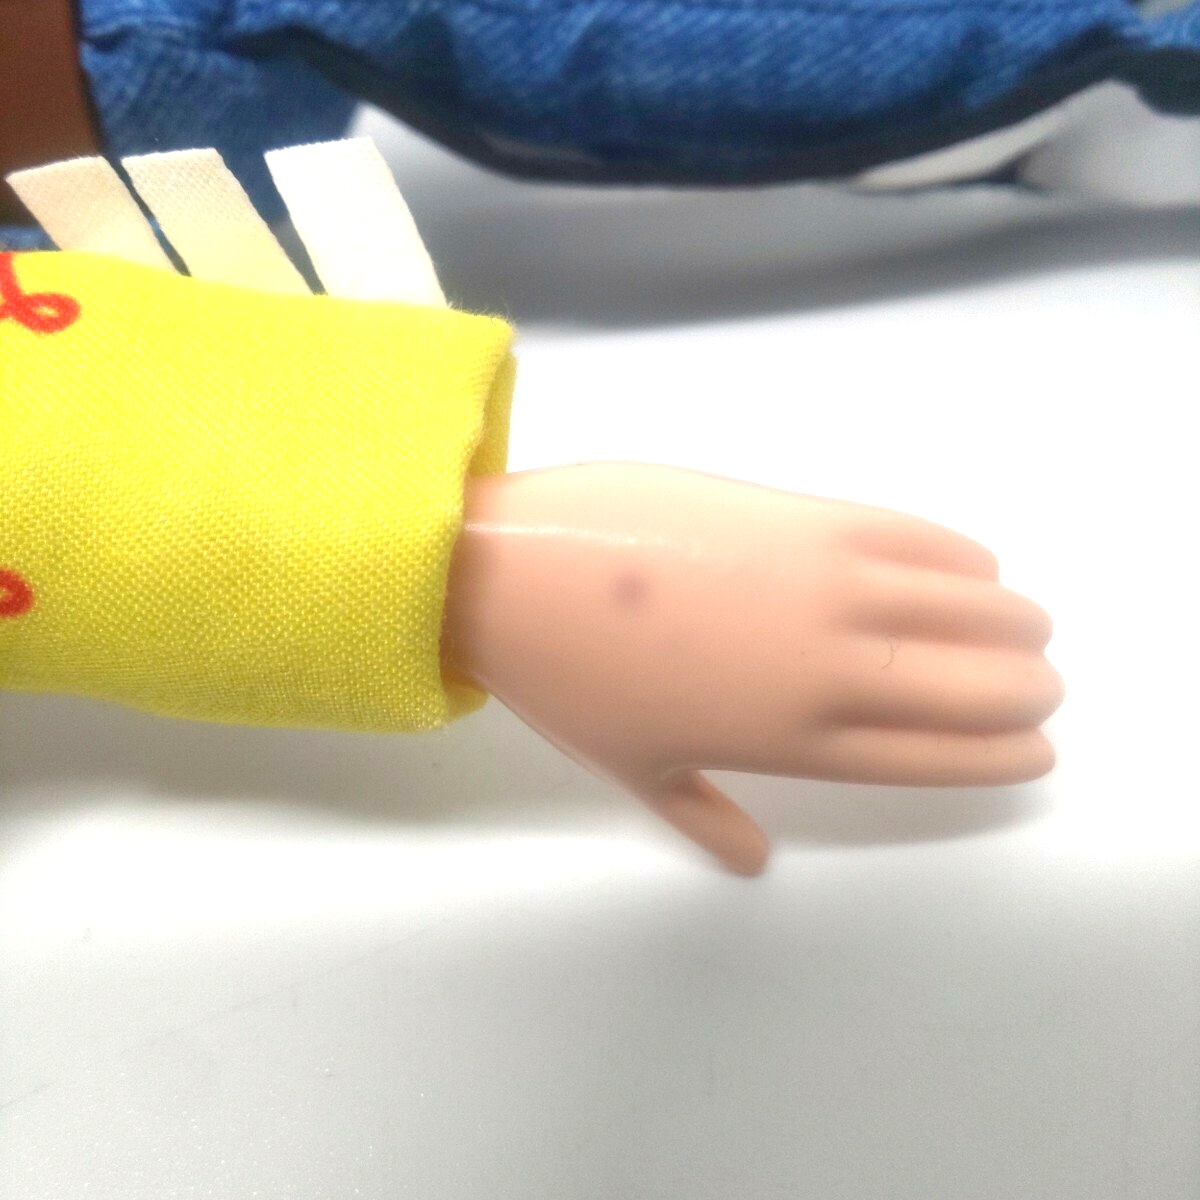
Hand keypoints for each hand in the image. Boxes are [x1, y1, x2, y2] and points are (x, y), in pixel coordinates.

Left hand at [443, 464, 1062, 874]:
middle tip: (1039, 684)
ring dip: (1009, 622)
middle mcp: (826, 670)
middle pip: (963, 687)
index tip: (1034, 748)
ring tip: (1028, 627)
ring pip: (956, 610)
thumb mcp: (635, 769)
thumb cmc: (568, 677)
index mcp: (789, 740)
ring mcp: (822, 587)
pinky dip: (958, 556)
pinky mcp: (804, 517)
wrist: (518, 573)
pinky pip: (909, 537)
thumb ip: (706, 817)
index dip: (991, 754)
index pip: (925, 755)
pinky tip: (979, 566)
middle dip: (1020, 692)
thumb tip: (753, 863)